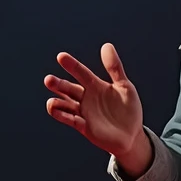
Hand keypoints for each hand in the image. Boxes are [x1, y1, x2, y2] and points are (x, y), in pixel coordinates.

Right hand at [44, 43, 151, 172]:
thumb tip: (106, 45)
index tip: (61, 56)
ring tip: (51, 102)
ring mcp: (84, 112)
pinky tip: (56, 110)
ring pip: (65, 105)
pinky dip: (63, 115)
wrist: (132, 135)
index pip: (81, 72)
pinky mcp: (84, 126)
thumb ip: (115, 68)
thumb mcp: (125, 87)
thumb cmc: (129, 110)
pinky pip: (71, 120)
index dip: (72, 65)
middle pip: (68, 88)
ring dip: (56, 103)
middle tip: (48, 80)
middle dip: (58, 85)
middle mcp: (86, 98)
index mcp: (95, 86)